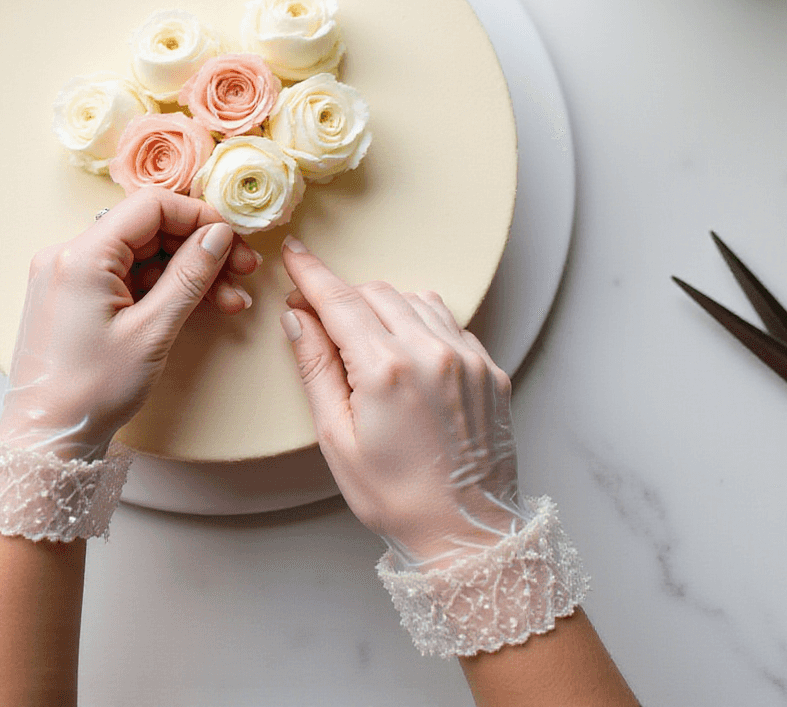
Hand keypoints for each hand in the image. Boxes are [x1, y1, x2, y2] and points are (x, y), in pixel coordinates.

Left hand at [0, 189, 260, 459]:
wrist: (48, 437)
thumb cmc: (93, 390)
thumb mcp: (152, 331)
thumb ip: (189, 276)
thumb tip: (219, 234)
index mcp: (81, 255)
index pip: (150, 206)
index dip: (199, 217)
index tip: (233, 240)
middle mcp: (67, 255)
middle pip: (147, 230)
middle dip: (199, 248)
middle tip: (243, 272)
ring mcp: (68, 276)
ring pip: (141, 256)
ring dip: (186, 273)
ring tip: (231, 301)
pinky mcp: (73, 297)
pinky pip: (125, 278)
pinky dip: (161, 289)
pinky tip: (198, 307)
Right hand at [279, 236, 527, 568]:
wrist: (468, 533)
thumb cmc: (396, 497)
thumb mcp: (337, 439)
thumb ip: (316, 370)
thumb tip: (297, 318)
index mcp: (388, 370)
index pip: (340, 301)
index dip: (312, 274)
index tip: (295, 253)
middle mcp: (433, 352)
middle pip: (377, 293)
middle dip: (345, 297)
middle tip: (319, 318)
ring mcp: (469, 358)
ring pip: (417, 299)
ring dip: (385, 307)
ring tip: (366, 341)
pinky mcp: (491, 369)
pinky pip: (449, 324)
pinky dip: (422, 325)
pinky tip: (408, 356)